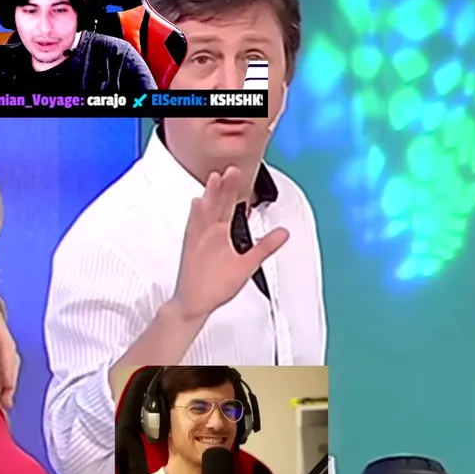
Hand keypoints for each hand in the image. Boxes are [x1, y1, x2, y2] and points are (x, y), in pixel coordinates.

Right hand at [172, 166, 288, 321]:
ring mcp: (199, 241)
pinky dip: (195, 218)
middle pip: (217, 206)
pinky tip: (198, 204)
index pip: (228, 207)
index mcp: (220, 235)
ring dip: (209, 196)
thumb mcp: (249, 263)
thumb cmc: (217, 284)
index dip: (234, 190)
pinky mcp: (191, 251)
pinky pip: (192, 232)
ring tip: (215, 178)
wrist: (195, 303)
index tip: (238, 173)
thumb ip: (265, 247)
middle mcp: (209, 234)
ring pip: (204, 214)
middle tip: (230, 170)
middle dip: (224, 187)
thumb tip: (284, 234)